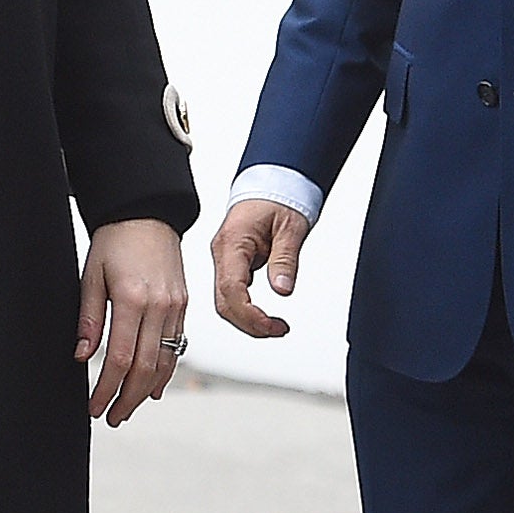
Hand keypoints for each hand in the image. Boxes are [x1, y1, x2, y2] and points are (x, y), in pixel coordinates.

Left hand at [80, 216, 188, 424]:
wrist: (146, 213)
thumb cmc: (114, 240)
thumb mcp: (91, 276)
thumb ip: (89, 319)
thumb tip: (83, 357)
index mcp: (133, 300)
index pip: (120, 359)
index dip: (106, 390)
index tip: (94, 407)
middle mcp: (160, 307)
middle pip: (146, 369)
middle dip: (127, 399)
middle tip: (111, 417)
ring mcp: (176, 308)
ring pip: (165, 363)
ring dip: (146, 392)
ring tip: (128, 408)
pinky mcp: (183, 306)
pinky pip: (177, 348)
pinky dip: (165, 372)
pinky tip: (153, 388)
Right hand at [211, 196, 311, 339]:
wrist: (272, 183)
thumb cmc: (278, 198)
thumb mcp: (290, 227)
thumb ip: (285, 260)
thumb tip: (282, 290)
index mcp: (233, 243)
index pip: (231, 289)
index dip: (249, 315)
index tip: (272, 326)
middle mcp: (223, 253)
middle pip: (224, 302)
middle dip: (249, 323)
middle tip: (278, 330)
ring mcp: (225, 259)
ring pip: (226, 301)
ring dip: (248, 319)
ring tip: (275, 326)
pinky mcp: (232, 263)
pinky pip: (232, 293)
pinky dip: (247, 309)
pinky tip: (263, 314)